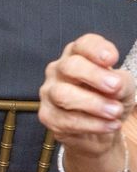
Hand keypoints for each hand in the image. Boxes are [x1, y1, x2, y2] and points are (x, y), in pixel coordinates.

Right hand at [41, 34, 130, 159]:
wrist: (101, 127)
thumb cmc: (110, 98)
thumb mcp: (123, 87)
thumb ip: (121, 82)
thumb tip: (114, 85)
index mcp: (78, 56)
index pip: (83, 45)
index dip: (96, 49)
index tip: (112, 59)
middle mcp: (59, 71)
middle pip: (69, 67)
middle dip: (94, 76)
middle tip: (115, 87)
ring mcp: (49, 93)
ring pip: (63, 95)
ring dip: (93, 104)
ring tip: (115, 111)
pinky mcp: (48, 116)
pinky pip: (66, 120)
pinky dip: (92, 124)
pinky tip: (110, 125)